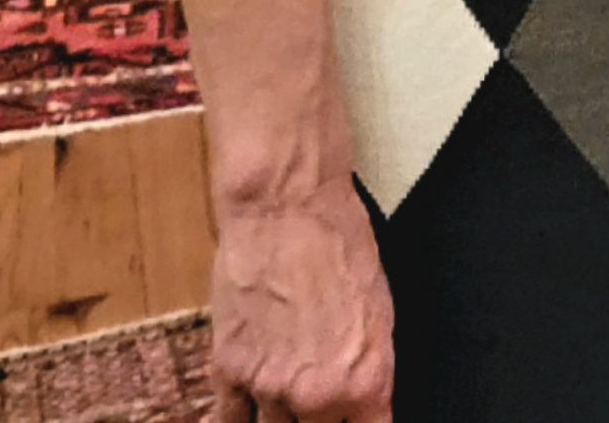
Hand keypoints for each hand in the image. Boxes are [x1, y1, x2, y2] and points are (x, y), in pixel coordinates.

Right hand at [208, 184, 392, 421]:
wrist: (287, 206)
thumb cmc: (341, 244)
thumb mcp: (379, 311)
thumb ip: (368, 371)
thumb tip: (364, 405)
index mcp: (366, 382)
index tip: (348, 421)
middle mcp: (317, 396)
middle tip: (313, 407)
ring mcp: (269, 387)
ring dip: (280, 422)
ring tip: (285, 395)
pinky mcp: (229, 370)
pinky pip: (230, 421)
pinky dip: (238, 421)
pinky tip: (245, 415)